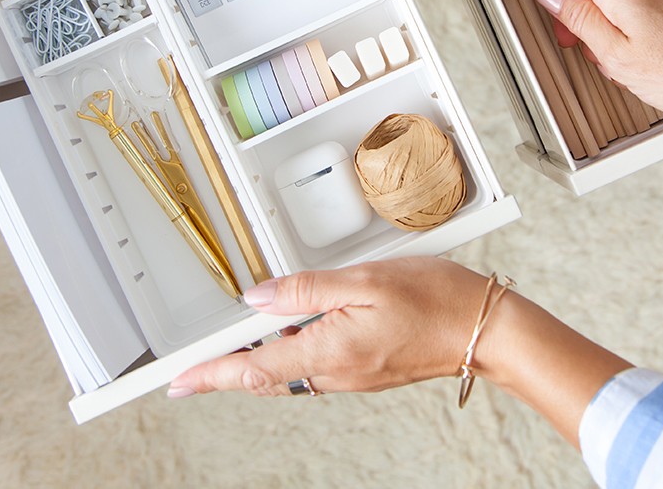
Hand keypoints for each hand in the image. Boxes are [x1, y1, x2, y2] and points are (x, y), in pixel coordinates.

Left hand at [167, 257, 490, 396]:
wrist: (482, 329)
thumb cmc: (436, 299)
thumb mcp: (366, 280)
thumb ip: (307, 289)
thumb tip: (259, 298)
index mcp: (330, 350)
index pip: (255, 368)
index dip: (212, 375)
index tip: (180, 383)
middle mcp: (336, 372)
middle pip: (266, 375)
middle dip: (227, 370)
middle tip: (193, 368)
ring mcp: (351, 375)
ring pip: (289, 371)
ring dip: (259, 360)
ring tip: (236, 343)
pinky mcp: (364, 370)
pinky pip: (314, 366)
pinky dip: (290, 352)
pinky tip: (291, 330)